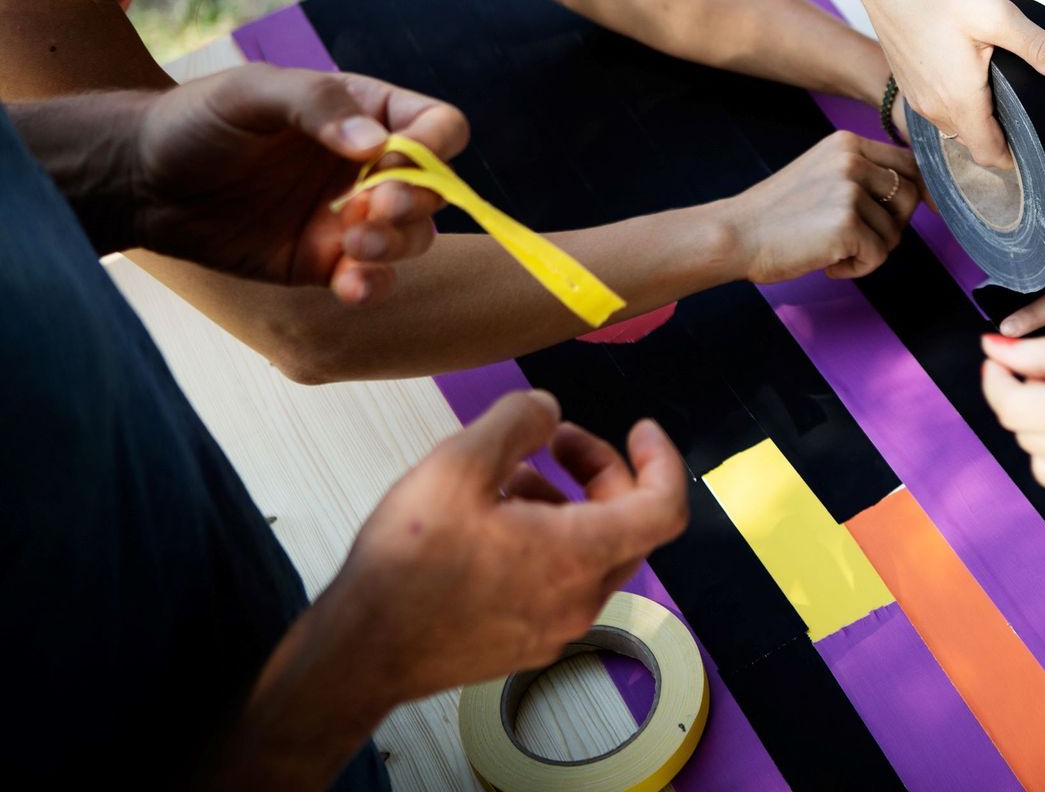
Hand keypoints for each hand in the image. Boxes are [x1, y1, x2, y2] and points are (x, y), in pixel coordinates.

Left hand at [129, 64, 467, 305]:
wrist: (140, 180)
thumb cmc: (197, 121)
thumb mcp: (252, 92)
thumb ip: (317, 106)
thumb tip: (377, 145)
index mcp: (367, 113)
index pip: (438, 127)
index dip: (435, 147)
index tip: (395, 160)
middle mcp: (371, 167)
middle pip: (435, 189)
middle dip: (414, 203)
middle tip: (372, 209)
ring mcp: (351, 217)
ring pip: (415, 238)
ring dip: (396, 246)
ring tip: (351, 244)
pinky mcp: (325, 262)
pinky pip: (372, 279)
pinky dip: (372, 285)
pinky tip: (348, 284)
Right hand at [325, 391, 688, 706]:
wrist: (360, 653)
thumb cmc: (407, 564)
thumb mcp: (459, 463)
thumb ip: (517, 421)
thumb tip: (548, 411)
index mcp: (579, 555)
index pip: (664, 507)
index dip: (660, 459)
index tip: (639, 430)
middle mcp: (580, 599)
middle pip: (628, 525)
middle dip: (600, 471)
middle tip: (556, 440)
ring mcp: (554, 628)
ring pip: (590, 553)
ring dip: (567, 503)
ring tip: (510, 475)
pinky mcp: (524, 642)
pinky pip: (559, 581)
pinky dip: (546, 540)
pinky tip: (491, 521)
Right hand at [718, 130, 922, 280]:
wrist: (736, 235)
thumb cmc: (777, 215)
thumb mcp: (823, 175)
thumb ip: (862, 176)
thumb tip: (915, 195)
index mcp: (847, 143)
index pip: (909, 163)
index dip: (916, 192)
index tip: (908, 215)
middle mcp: (852, 160)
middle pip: (910, 195)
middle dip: (893, 226)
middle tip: (860, 241)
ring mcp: (849, 190)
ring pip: (895, 231)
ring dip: (871, 251)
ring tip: (834, 251)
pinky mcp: (847, 224)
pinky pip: (878, 255)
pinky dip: (858, 268)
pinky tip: (829, 264)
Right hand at [862, 0, 1044, 169]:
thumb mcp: (997, 15)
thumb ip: (1039, 49)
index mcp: (959, 101)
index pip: (990, 155)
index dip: (1016, 157)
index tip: (1036, 144)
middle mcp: (934, 108)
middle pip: (973, 143)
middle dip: (1000, 135)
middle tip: (1026, 108)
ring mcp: (917, 97)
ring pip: (954, 126)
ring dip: (978, 118)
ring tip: (1001, 88)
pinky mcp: (907, 82)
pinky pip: (938, 108)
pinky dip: (958, 102)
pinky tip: (971, 71)